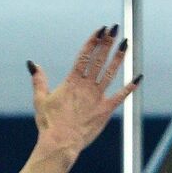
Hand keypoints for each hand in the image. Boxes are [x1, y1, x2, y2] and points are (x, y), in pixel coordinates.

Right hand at [28, 26, 140, 154]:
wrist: (60, 143)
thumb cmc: (49, 123)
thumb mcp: (40, 100)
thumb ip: (38, 80)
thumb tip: (32, 64)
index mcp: (72, 82)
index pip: (84, 56)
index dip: (93, 41)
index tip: (100, 30)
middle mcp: (86, 87)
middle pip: (99, 60)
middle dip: (107, 43)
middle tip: (114, 29)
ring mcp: (97, 97)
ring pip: (111, 73)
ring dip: (118, 57)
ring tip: (125, 44)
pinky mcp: (105, 110)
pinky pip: (120, 96)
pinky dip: (130, 87)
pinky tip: (138, 78)